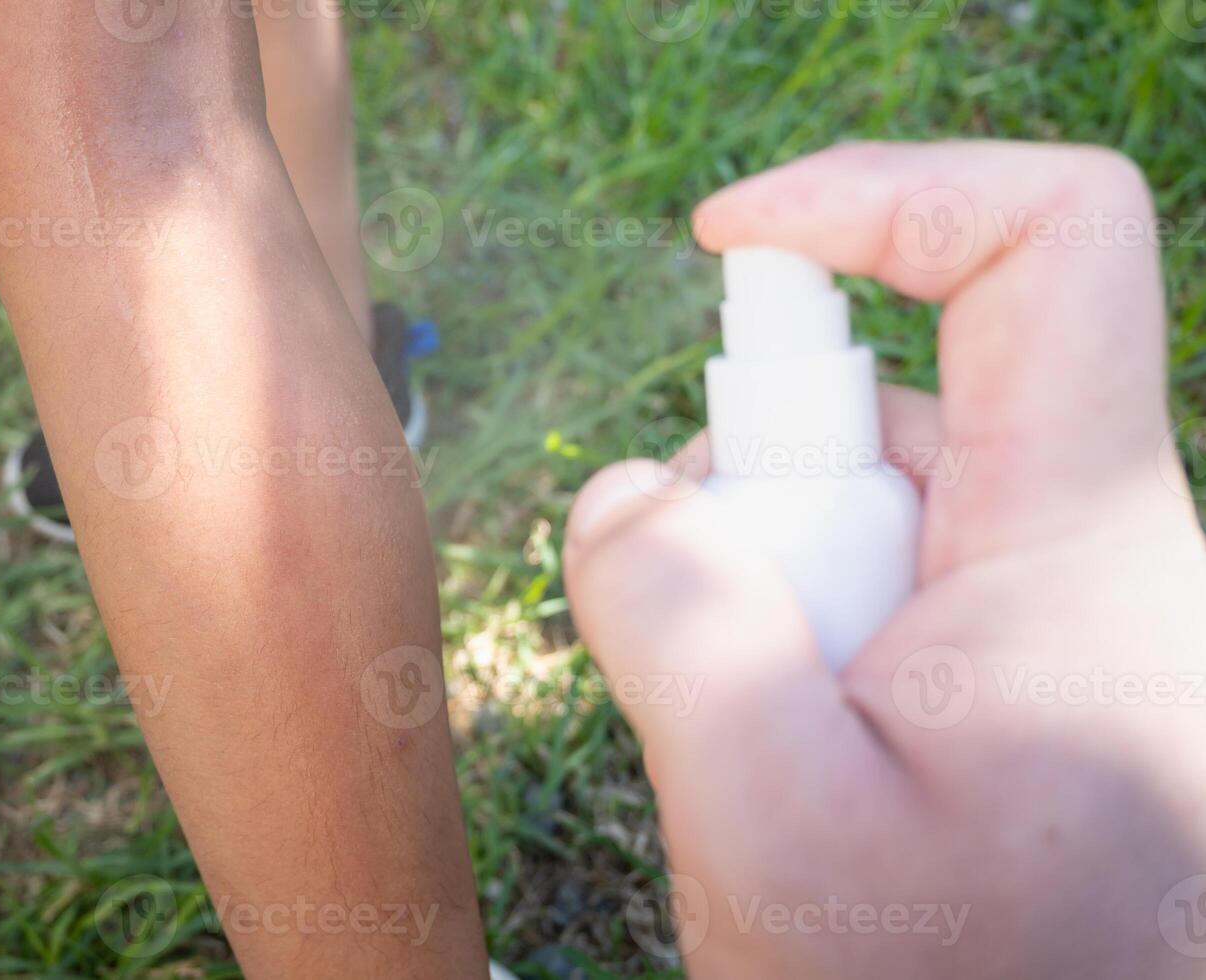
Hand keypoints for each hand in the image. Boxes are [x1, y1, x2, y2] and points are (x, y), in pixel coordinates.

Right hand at [563, 141, 1205, 977]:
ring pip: (863, 501)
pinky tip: (782, 752)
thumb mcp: (771, 825)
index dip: (885, 191)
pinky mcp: (1006, 662)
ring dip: (762, 585)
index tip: (729, 240)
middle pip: (890, 399)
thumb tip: (634, 494)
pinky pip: (871, 577)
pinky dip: (789, 629)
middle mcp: (1085, 549)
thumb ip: (676, 623)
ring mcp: (1046, 609)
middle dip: (756, 497)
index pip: (1046, 243)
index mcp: (1077, 543)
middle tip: (721, 660)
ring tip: (753, 749)